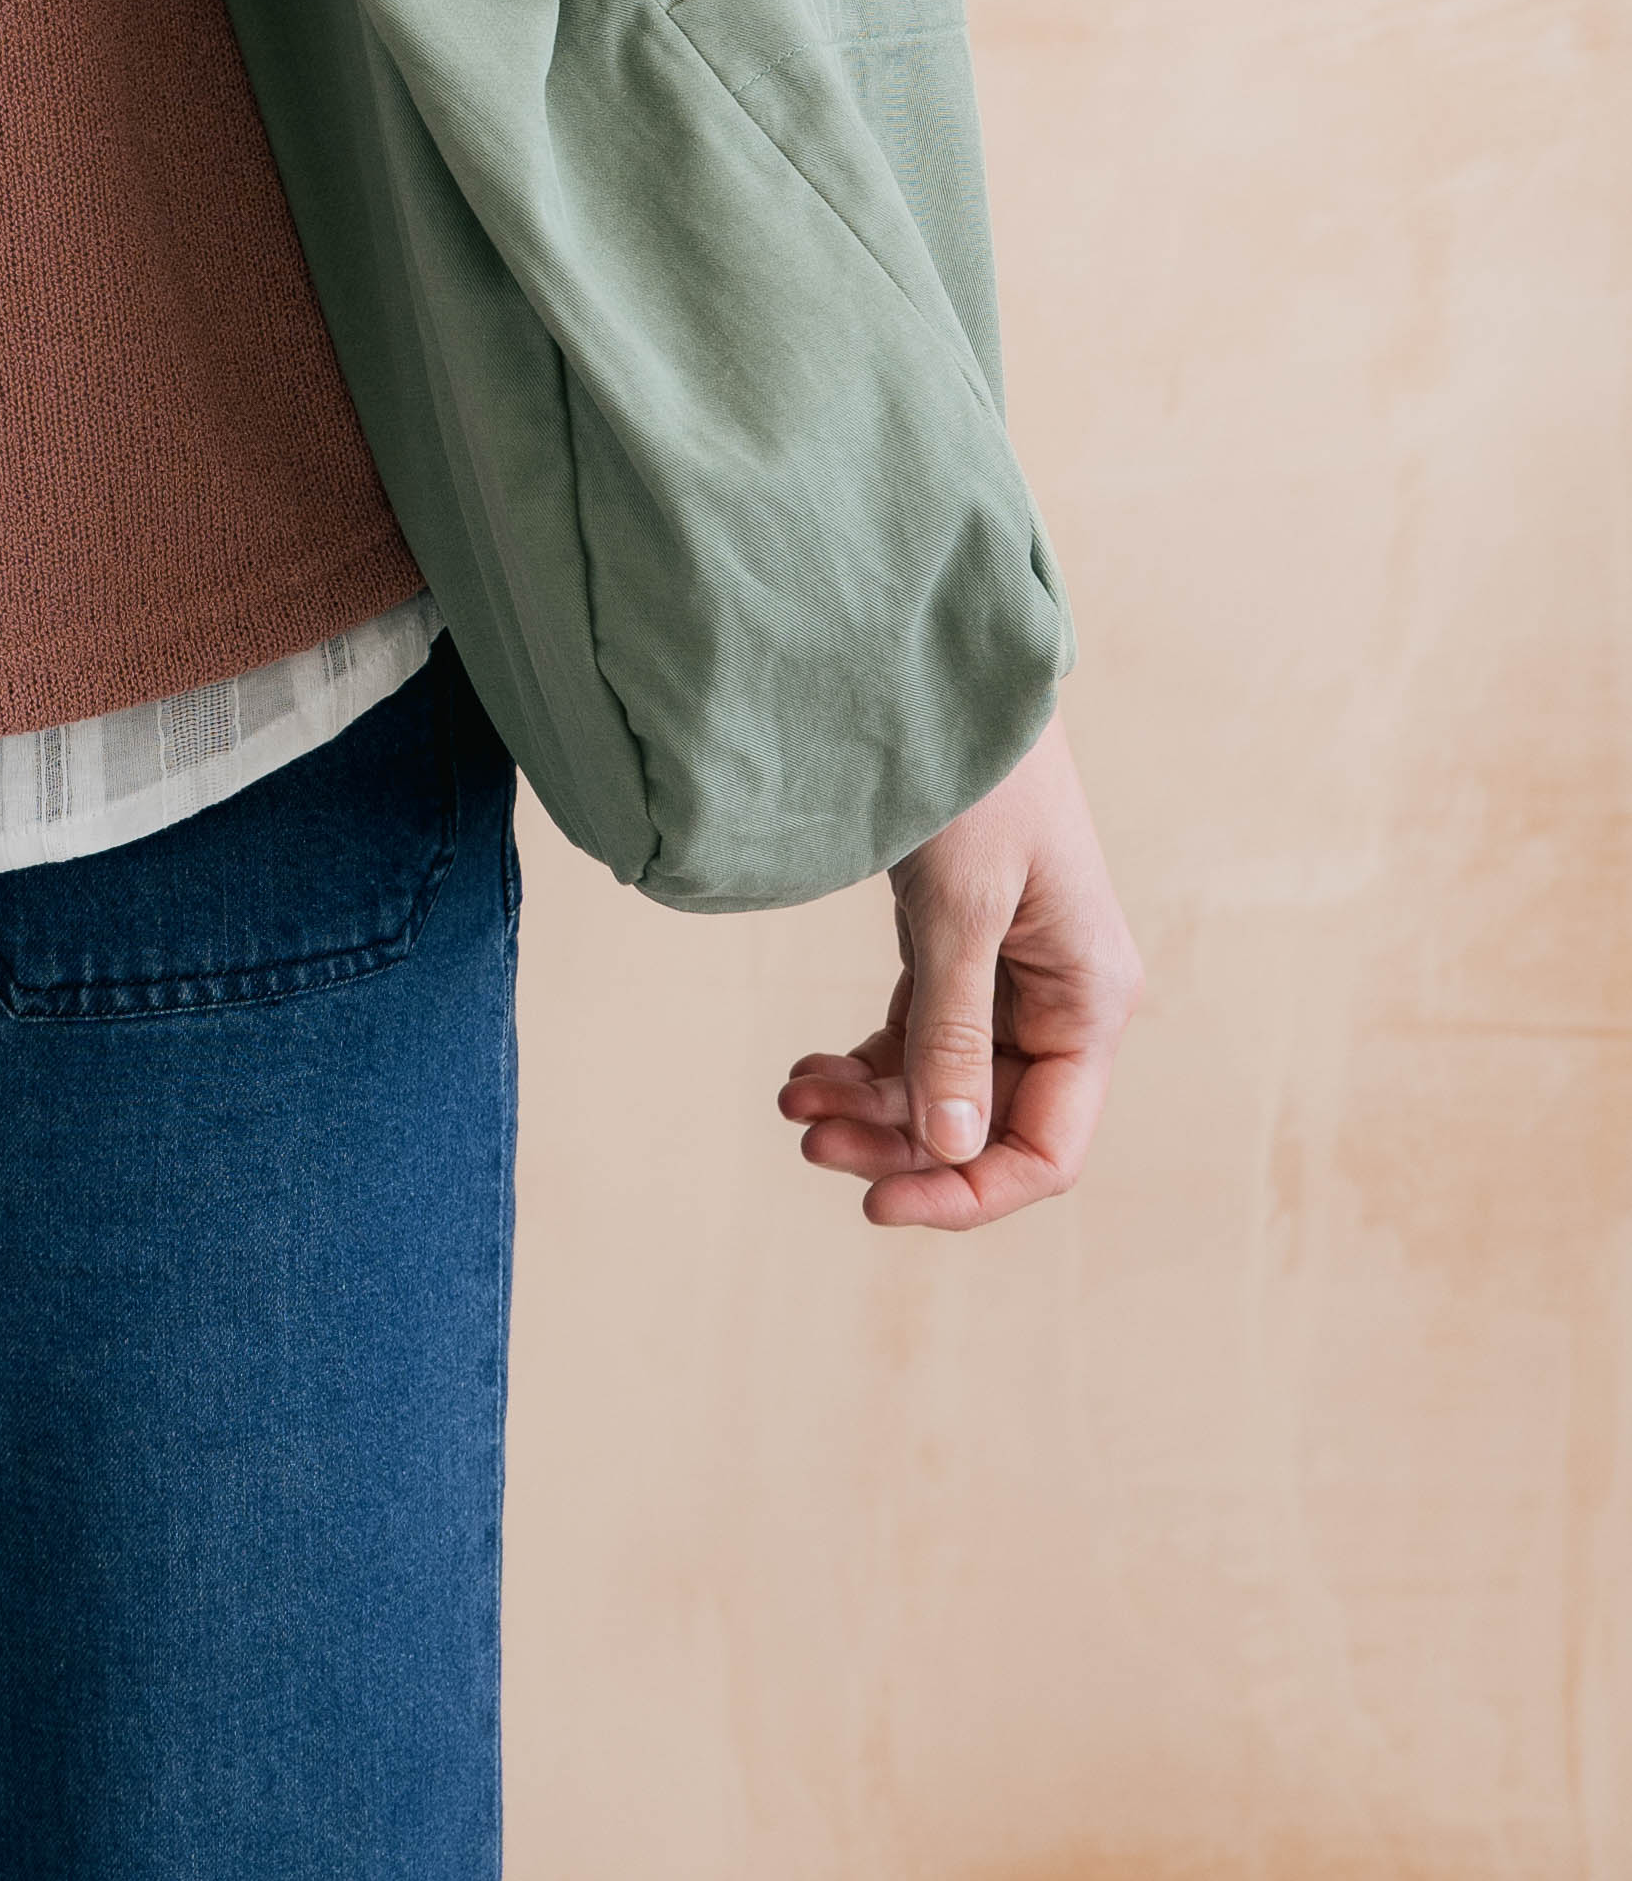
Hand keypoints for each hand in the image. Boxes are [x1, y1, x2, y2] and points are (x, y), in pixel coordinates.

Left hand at [777, 715, 1142, 1230]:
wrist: (942, 676)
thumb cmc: (974, 782)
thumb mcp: (958, 912)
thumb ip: (953, 1036)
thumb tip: (949, 1150)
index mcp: (1090, 1002)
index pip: (1046, 1147)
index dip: (967, 1190)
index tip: (874, 1204)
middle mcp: (1060, 1002)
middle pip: (986, 1125)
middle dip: (897, 1144)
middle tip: (804, 1137)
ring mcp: (1008, 979)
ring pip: (942, 1088)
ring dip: (869, 1108)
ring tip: (791, 1098)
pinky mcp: (958, 953)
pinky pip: (916, 1041)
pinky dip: (864, 1065)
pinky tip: (808, 1073)